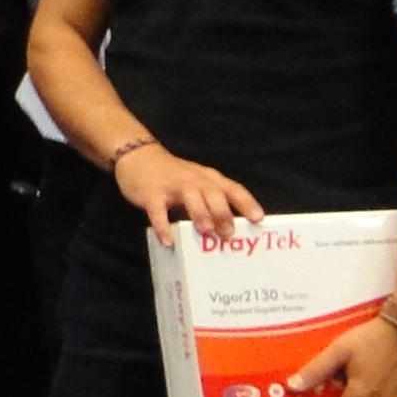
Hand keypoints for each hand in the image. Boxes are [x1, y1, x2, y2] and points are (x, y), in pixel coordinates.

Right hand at [114, 140, 263, 246]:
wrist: (137, 155)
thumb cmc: (173, 175)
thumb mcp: (196, 182)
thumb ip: (210, 202)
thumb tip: (227, 231)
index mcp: (208, 178)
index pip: (232, 188)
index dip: (246, 203)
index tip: (258, 219)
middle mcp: (193, 179)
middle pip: (213, 193)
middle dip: (223, 213)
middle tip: (229, 234)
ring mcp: (172, 185)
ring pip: (190, 197)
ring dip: (200, 214)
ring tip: (207, 233)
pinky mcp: (151, 193)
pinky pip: (158, 210)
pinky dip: (163, 226)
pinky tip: (168, 241)